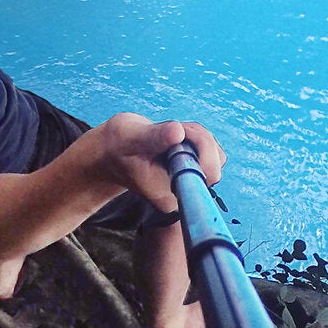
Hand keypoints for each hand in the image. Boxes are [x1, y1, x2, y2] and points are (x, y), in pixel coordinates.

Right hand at [95, 113, 225, 212]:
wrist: (112, 152)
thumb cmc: (118, 147)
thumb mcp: (132, 139)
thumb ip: (155, 137)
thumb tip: (178, 132)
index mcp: (171, 196)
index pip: (206, 176)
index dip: (201, 150)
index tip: (179, 138)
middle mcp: (184, 192)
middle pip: (214, 162)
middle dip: (196, 138)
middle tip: (170, 131)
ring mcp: (189, 181)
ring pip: (214, 151)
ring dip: (194, 134)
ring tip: (167, 133)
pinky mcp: (193, 168)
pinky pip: (209, 147)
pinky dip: (194, 134)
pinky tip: (173, 135)